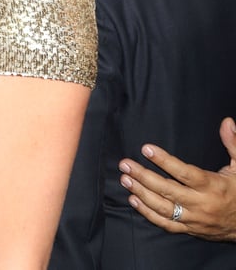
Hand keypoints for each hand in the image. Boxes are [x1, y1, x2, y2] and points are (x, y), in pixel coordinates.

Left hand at [119, 117, 235, 241]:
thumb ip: (233, 144)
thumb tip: (226, 122)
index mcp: (213, 186)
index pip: (185, 173)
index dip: (165, 161)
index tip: (146, 149)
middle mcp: (202, 204)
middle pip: (168, 190)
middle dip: (144, 176)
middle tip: (125, 164)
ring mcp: (194, 219)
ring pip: (164, 208)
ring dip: (141, 193)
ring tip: (125, 179)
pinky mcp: (190, 229)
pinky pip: (166, 224)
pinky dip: (148, 214)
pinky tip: (133, 201)